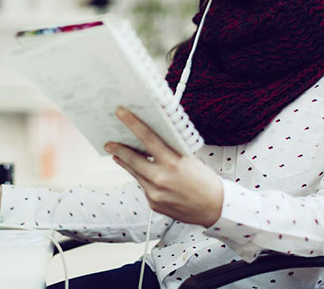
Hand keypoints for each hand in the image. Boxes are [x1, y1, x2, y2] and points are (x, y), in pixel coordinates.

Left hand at [105, 107, 223, 227]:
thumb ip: (171, 150)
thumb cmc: (205, 182)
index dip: (132, 124)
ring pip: (134, 173)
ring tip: (118, 155)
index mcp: (173, 163)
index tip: (121, 114)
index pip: (148, 138)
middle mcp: (161, 179)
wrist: (214, 208)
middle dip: (118, 149)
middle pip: (132, 159)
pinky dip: (142, 178)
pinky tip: (144, 174)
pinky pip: (142, 186)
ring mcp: (155, 193)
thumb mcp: (190, 159)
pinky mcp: (153, 203)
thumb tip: (154, 138)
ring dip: (125, 163)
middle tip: (109, 143)